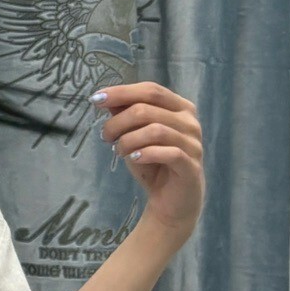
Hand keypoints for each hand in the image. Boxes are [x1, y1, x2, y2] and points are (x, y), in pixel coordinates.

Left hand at [96, 81, 203, 243]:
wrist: (171, 200)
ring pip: (155, 130)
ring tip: (119, 151)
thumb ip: (124, 116)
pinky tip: (133, 158)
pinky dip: (145, 154)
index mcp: (179, 108)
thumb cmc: (153, 163)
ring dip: (128, 140)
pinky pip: (168, 153)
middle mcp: (189, 121)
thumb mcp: (134, 136)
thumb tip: (106, 98)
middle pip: (147, 109)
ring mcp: (193, 143)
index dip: (122, 92)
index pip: (150, 90)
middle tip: (105, 136)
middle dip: (118, 122)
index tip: (96, 99)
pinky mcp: (191, 165)